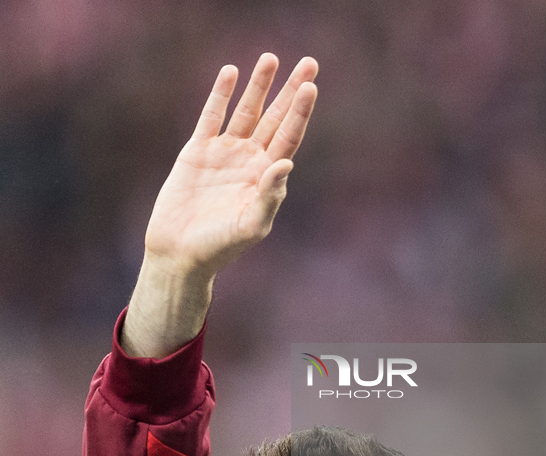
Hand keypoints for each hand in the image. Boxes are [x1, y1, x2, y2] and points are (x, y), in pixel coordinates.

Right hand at [123, 54, 317, 356]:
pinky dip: (221, 94)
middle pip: (275, 118)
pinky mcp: (197, 151)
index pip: (289, 138)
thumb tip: (285, 164)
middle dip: (290, 91)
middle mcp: (249, 161)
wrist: (180, 252)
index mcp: (266, 178)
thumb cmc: (219, 247)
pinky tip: (231, 72)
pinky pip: (212, 116)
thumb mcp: (250, 226)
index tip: (311, 87)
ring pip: (246, 111)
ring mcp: (224, 153)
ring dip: (259, 86)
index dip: (300, 112)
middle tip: (309, 63)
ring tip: (271, 58)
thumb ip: (269, 197)